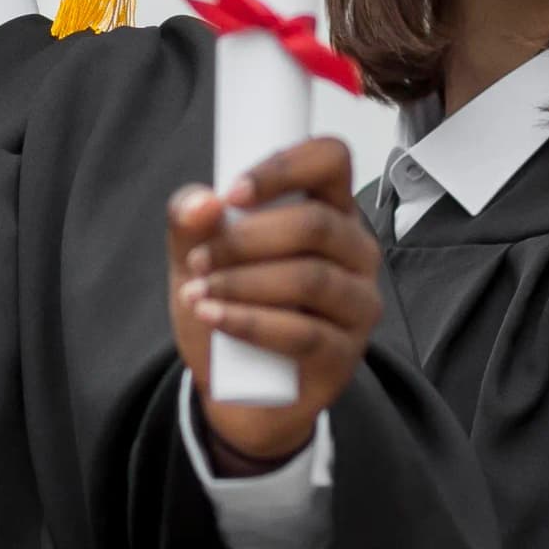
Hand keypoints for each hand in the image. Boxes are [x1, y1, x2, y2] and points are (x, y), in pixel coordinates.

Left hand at [167, 136, 380, 470]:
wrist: (238, 388)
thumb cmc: (230, 304)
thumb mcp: (197, 257)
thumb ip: (190, 222)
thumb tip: (200, 204)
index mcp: (327, 209)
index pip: (330, 159)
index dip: (283, 167)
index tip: (231, 193)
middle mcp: (355, 250)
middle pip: (315, 225)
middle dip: (246, 240)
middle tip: (199, 259)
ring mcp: (358, 303)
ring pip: (310, 278)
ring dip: (243, 283)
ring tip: (197, 293)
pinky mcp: (346, 351)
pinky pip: (304, 333)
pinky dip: (250, 323)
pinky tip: (214, 318)